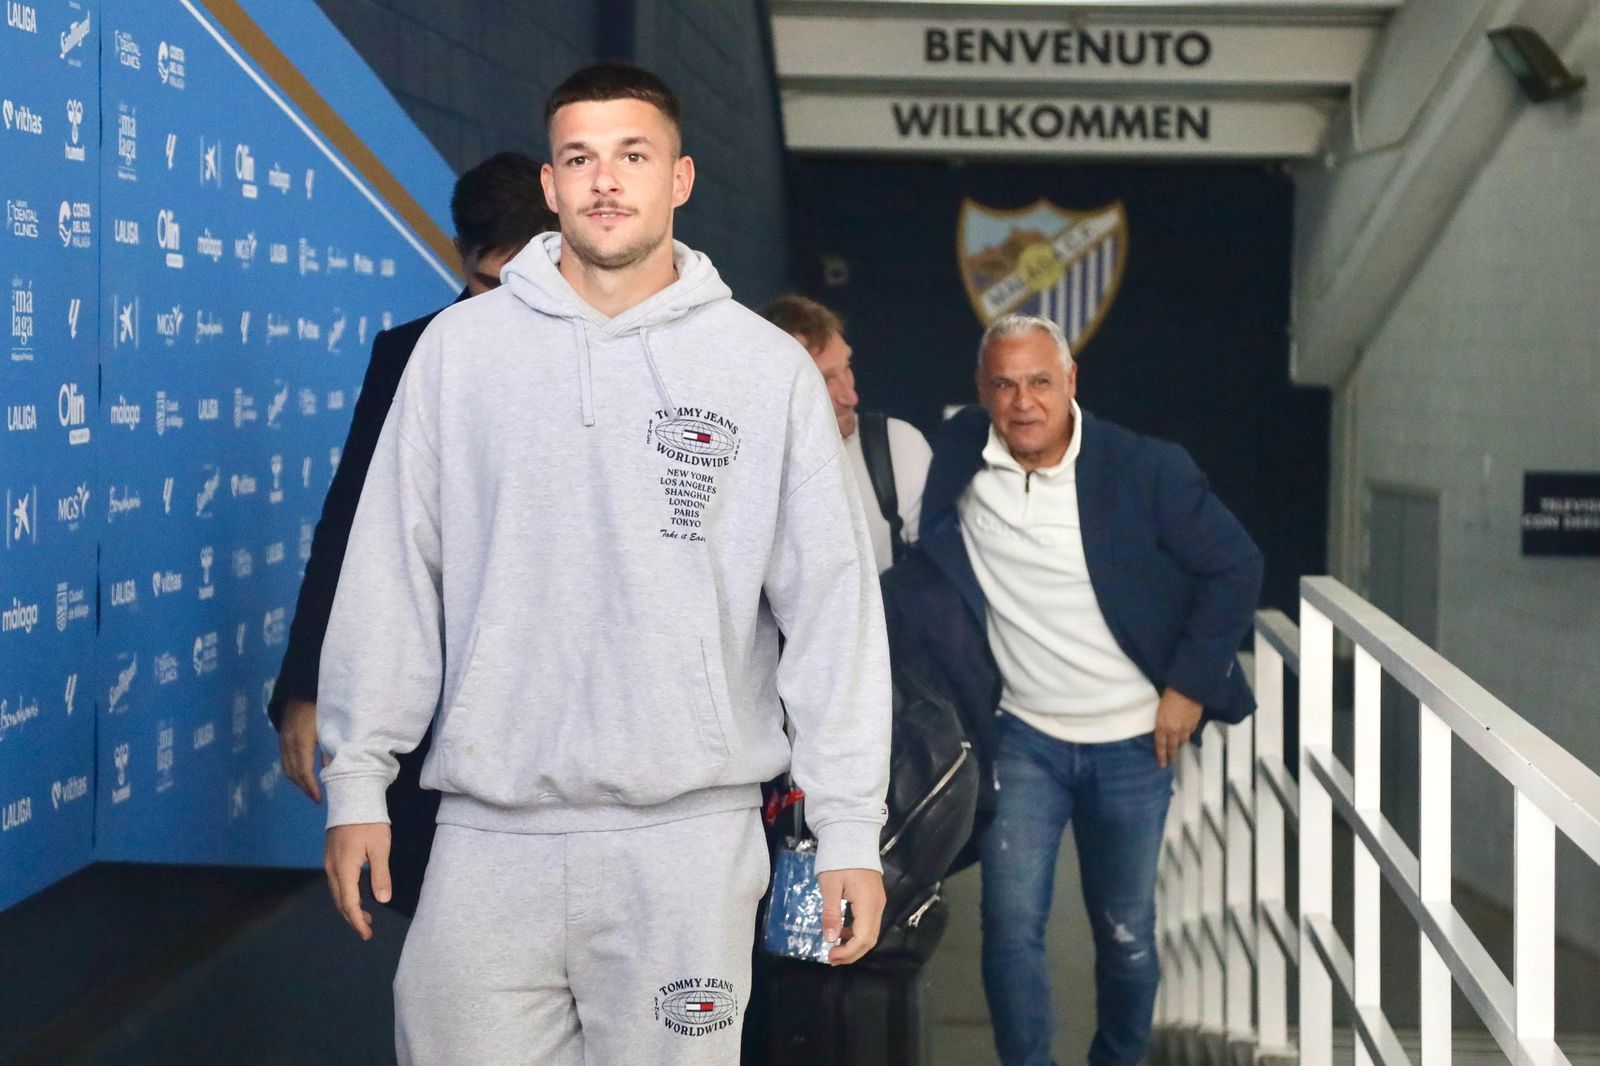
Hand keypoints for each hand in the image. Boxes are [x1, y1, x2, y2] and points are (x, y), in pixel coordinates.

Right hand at [279, 699, 322, 802]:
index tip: (319, 799)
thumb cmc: (320, 708)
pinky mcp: (282, 741)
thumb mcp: (329, 727)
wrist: (300, 692)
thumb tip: (331, 768)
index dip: (311, 787)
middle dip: (305, 788)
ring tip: (311, 791)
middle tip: (317, 799)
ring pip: (287, 769)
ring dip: (298, 782)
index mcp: (302, 741)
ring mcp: (283, 743)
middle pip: (294, 773)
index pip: (304, 771)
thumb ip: (330, 747)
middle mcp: (288, 744)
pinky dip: (293, 773)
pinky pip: (285, 762)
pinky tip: (302, 777)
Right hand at [325, 822, 391, 940]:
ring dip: (348, 906)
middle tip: (367, 929)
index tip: (367, 934)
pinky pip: (336, 882)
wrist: (352, 797)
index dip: (357, 921)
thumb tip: (382, 900)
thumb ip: (380, 875)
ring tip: (365, 916)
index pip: (348, 903)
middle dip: (352, 917)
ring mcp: (329, 862)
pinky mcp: (330, 855)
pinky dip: (345, 894)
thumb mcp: (380, 848)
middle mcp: (332, 868)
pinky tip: (356, 895)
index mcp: (344, 869)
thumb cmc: (369, 822)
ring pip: (336, 892)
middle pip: (339, 901)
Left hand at [819, 868, 885, 965]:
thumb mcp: (829, 886)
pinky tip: (842, 931)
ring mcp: (878, 901)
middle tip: (832, 958)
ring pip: (871, 932)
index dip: (848, 952)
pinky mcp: (874, 898)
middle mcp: (877, 906)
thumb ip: (831, 913)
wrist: (852, 835)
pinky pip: (869, 922)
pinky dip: (857, 932)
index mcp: (868, 904)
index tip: (830, 956)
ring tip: (835, 948)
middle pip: (870, 939)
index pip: (862, 938)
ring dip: (855, 944)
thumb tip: (830, 939)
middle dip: (852, 953)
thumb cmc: (839, 859)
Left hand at [1154, 687, 1203, 767]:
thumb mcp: (1159, 709)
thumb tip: (1162, 728)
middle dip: (1171, 755)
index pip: (1161, 745)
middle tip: (1170, 761)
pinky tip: (1186, 733)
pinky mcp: (1195, 723)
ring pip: (1183, 740)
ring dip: (1179, 743)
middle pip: (1173, 747)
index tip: (1162, 764)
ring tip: (1178, 746)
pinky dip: (1188, 733)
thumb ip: (1161, 721)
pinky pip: (1191, 732)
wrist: (1188, 688)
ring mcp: (1186, 727)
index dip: (1161, 756)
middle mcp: (1174, 730)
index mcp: (1162, 726)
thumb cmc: (1169, 694)